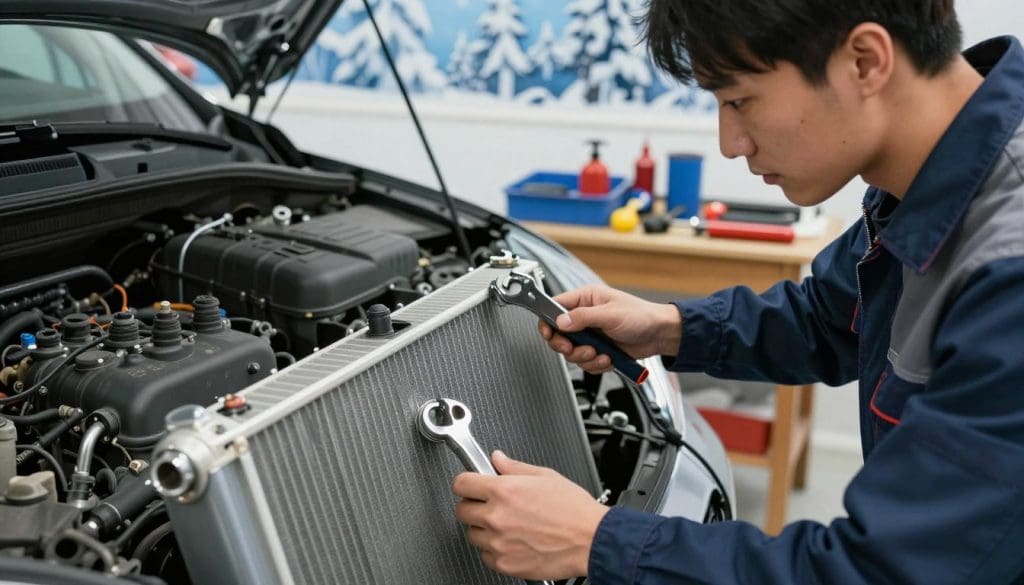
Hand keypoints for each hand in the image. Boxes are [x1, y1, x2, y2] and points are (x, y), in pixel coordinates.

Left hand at [453, 451, 608, 579]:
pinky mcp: (504, 564)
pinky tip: (512, 541)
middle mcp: (496, 517)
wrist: (591, 540)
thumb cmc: (573, 510)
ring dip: (484, 529)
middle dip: (474, 505)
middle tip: (491, 505)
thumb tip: (498, 459)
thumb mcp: (544, 476)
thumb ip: (514, 467)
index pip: (462, 483)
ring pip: (472, 535)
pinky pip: (485, 556)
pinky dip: (494, 550)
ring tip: (508, 524)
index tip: (472, 485)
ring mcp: (498, 543)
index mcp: (504, 491)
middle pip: (462, 510)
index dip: (467, 482)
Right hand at [540, 284, 681, 373]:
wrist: (660, 335)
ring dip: (584, 357)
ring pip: (571, 352)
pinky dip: (595, 364)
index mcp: (585, 299)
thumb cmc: (641, 316)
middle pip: (559, 334)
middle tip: (575, 348)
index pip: (555, 307)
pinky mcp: (597, 350)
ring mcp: (591, 335)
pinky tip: (608, 358)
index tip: (549, 334)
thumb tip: (560, 321)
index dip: (548, 322)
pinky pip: (585, 362)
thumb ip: (583, 317)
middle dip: (566, 346)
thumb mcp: (610, 314)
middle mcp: (585, 317)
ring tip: (600, 354)